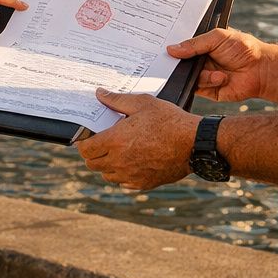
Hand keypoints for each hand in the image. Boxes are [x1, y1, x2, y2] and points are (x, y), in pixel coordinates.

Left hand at [75, 91, 197, 190]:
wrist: (193, 143)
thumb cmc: (169, 120)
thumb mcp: (143, 103)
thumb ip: (117, 100)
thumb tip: (100, 94)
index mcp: (115, 141)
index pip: (85, 150)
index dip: (83, 143)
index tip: (88, 138)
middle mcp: (119, 162)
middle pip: (92, 164)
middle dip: (93, 154)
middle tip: (101, 143)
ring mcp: (132, 175)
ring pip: (107, 175)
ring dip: (107, 165)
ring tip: (117, 152)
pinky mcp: (144, 183)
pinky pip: (124, 183)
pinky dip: (123, 175)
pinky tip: (131, 163)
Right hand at [169, 27, 271, 102]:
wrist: (261, 69)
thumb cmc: (243, 48)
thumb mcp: (217, 38)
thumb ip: (194, 43)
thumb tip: (171, 49)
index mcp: (201, 46)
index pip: (181, 46)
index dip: (172, 47)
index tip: (163, 47)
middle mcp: (200, 61)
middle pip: (180, 63)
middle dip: (178, 62)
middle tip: (177, 60)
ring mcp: (203, 75)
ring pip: (187, 76)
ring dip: (202, 74)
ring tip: (219, 72)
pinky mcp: (207, 90)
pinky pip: (197, 87)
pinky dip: (207, 82)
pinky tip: (221, 78)